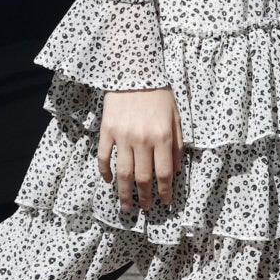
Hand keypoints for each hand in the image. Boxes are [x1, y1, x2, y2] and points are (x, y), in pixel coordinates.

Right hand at [98, 88, 182, 212]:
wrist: (133, 71)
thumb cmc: (158, 94)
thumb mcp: (175, 117)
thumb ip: (176, 144)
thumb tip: (175, 171)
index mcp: (162, 137)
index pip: (163, 173)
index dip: (164, 191)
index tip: (164, 202)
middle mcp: (142, 140)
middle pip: (143, 177)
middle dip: (145, 196)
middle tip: (145, 208)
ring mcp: (122, 136)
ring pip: (122, 172)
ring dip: (124, 192)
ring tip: (126, 206)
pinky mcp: (106, 131)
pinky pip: (103, 156)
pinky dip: (105, 171)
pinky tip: (108, 181)